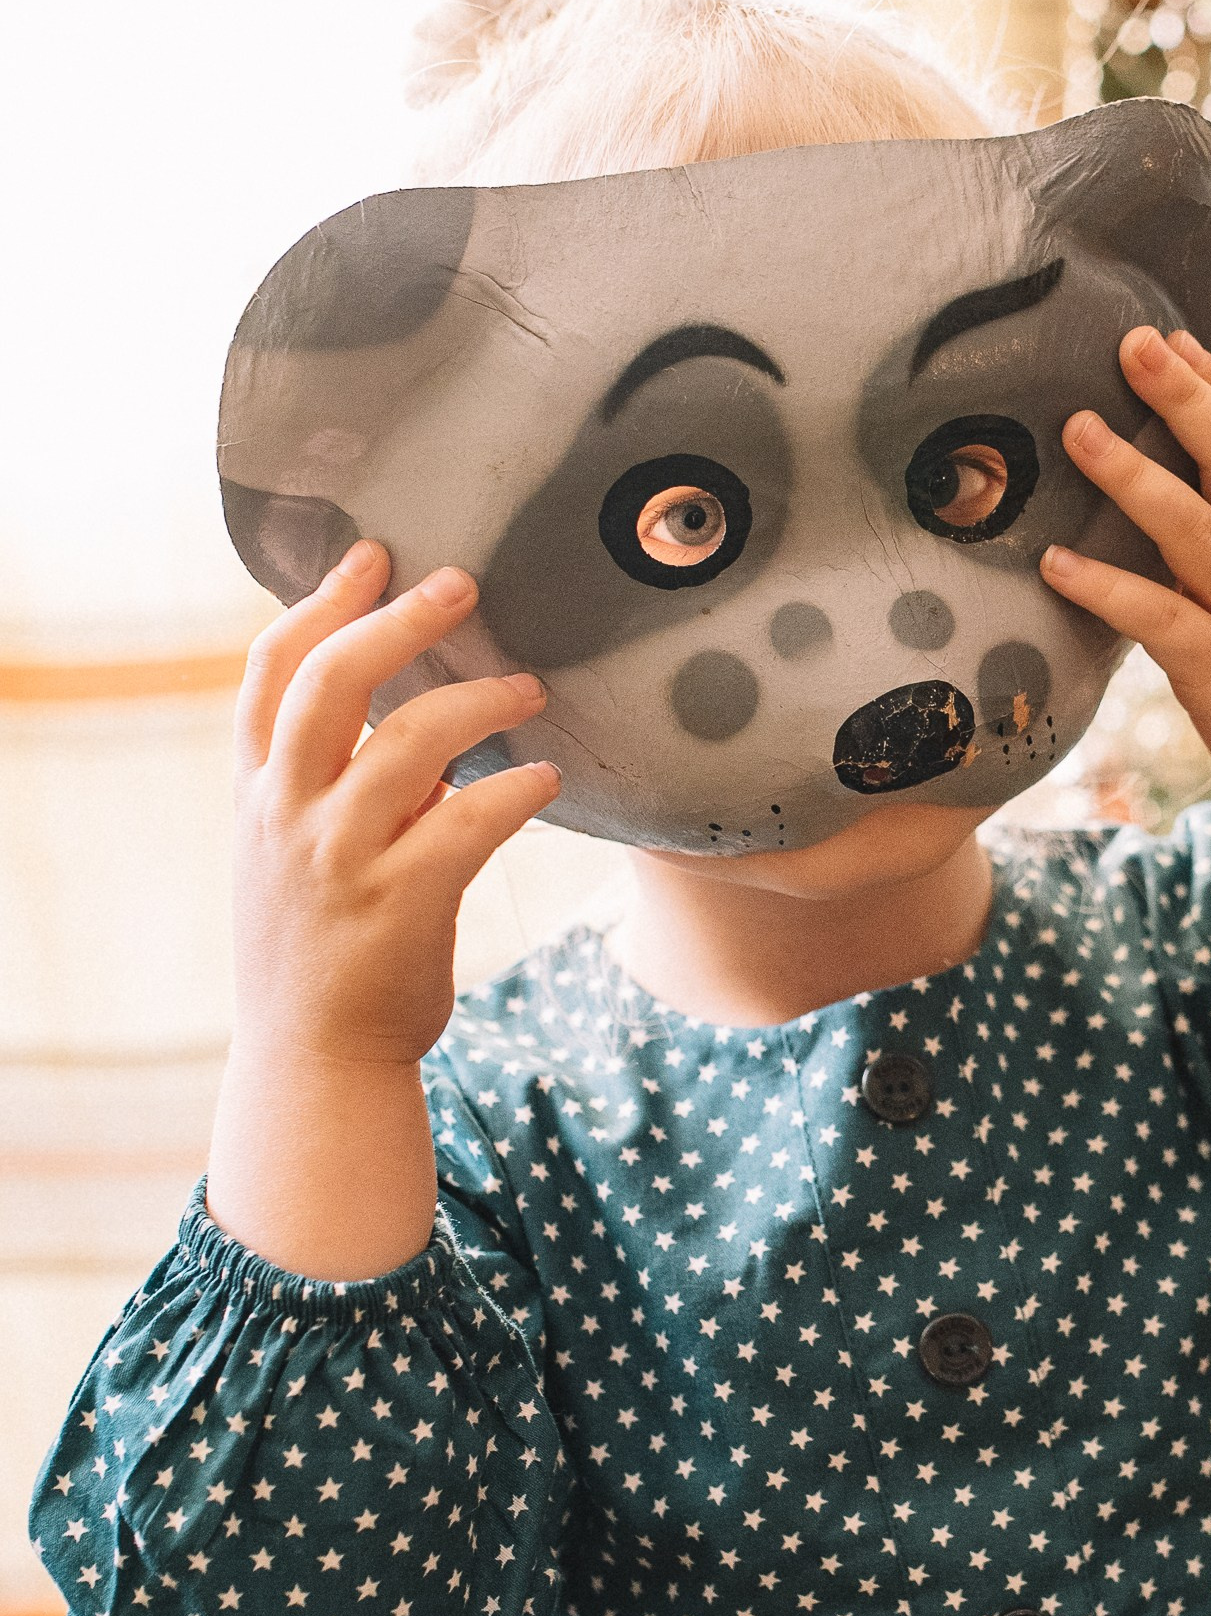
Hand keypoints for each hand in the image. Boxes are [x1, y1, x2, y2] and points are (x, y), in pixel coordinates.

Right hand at [229, 543, 560, 1068]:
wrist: (313, 1060)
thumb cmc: (321, 949)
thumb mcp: (298, 854)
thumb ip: (341, 787)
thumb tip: (425, 728)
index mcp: (258, 792)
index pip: (270, 672)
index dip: (319, 603)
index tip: (369, 555)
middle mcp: (287, 814)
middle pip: (332, 682)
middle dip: (397, 620)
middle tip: (461, 583)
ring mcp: (339, 858)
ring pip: (410, 743)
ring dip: (479, 701)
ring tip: (530, 688)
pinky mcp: (399, 904)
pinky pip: (467, 822)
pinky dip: (514, 791)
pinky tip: (546, 780)